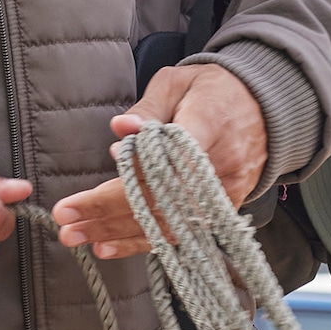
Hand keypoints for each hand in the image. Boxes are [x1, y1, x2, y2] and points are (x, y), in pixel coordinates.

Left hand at [51, 63, 266, 258]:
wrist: (265, 108)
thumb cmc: (213, 90)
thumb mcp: (178, 82)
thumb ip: (147, 109)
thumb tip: (118, 131)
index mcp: (207, 126)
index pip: (159, 164)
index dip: (117, 187)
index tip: (75, 200)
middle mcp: (219, 168)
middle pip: (158, 202)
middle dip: (106, 216)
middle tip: (65, 224)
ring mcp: (224, 195)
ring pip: (167, 225)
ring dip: (118, 234)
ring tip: (77, 237)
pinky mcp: (223, 212)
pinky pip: (179, 233)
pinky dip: (142, 243)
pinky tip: (108, 246)